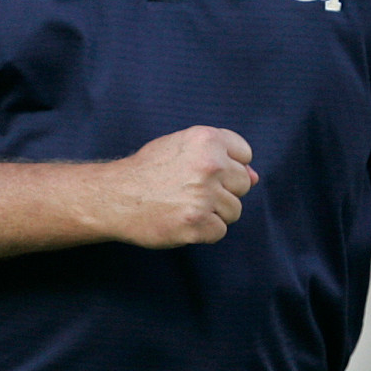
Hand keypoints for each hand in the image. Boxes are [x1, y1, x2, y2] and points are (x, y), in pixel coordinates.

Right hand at [104, 126, 257, 247]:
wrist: (114, 196)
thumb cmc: (148, 170)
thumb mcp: (181, 147)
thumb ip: (220, 156)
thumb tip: (256, 176)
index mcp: (206, 139)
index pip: (245, 154)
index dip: (228, 165)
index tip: (205, 172)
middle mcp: (210, 164)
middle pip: (244, 184)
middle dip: (223, 190)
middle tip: (191, 191)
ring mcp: (204, 195)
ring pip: (234, 210)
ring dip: (214, 213)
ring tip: (185, 206)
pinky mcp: (196, 223)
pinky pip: (219, 231)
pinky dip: (203, 231)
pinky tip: (182, 221)